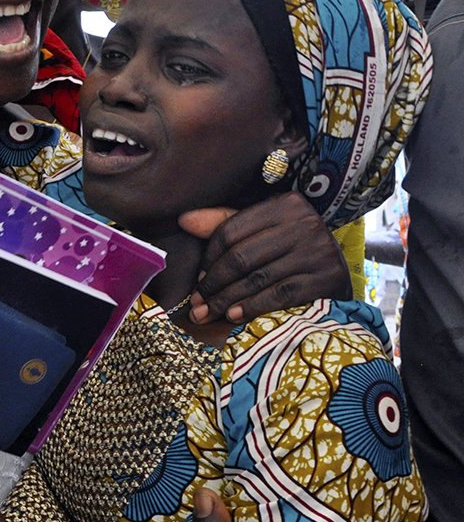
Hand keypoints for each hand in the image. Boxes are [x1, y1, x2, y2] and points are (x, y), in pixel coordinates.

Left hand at [179, 192, 350, 323]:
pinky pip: (278, 295)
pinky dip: (251, 307)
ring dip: (226, 300)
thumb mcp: (261, 232)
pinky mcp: (326, 279)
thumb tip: (184, 219)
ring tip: (208, 313)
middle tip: (197, 304)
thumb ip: (224, 224)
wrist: (336, 277)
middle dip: (213, 284)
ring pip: (256, 278)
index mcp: (285, 205)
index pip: (231, 230)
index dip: (208, 258)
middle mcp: (305, 223)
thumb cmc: (289, 252)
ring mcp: (318, 251)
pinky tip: (233, 316)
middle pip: (241, 256)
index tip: (197, 279)